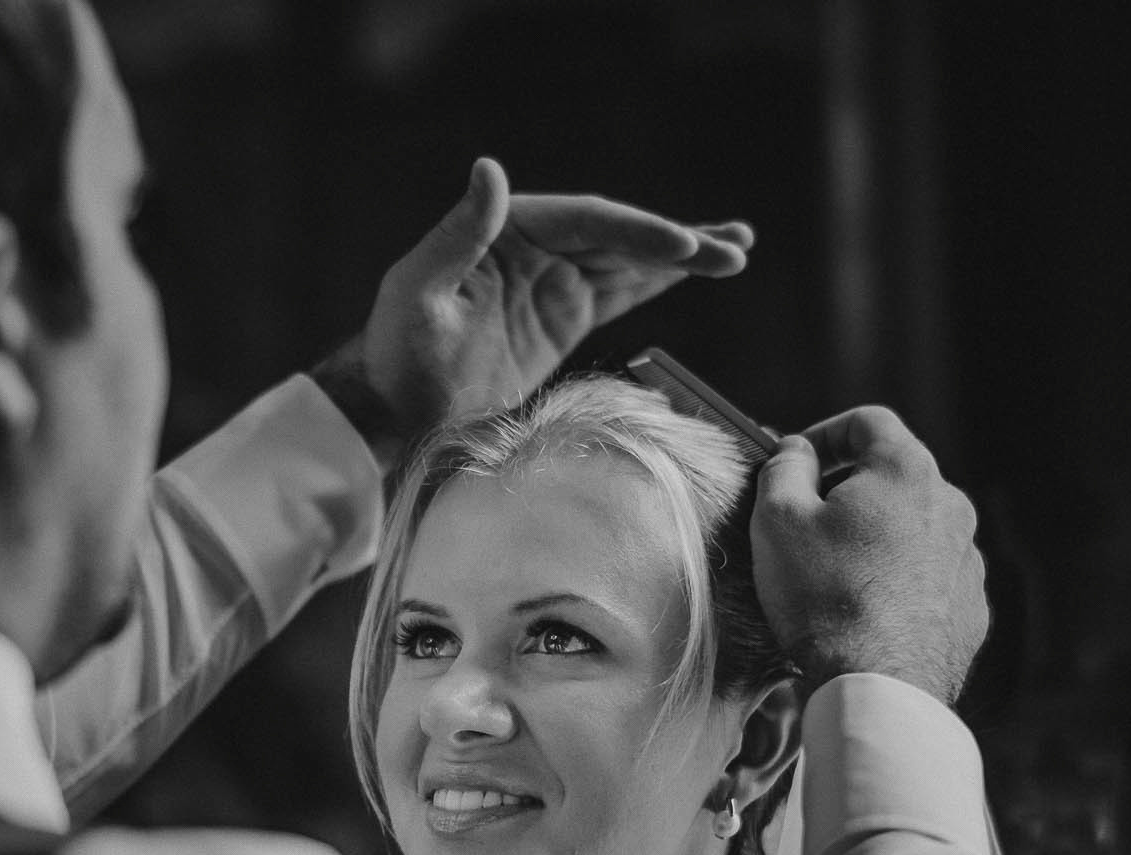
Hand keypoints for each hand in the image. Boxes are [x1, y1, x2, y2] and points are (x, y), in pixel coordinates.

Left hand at [314, 157, 752, 464]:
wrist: (393, 410)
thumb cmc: (397, 353)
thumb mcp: (419, 293)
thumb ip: (457, 234)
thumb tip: (490, 168)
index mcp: (507, 230)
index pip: (588, 220)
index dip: (638, 231)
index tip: (684, 246)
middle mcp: (535, 247)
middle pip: (620, 236)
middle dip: (679, 243)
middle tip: (734, 252)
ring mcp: (551, 282)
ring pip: (629, 261)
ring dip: (683, 257)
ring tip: (738, 252)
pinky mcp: (561, 319)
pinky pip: (621, 292)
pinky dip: (660, 281)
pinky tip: (699, 269)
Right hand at [751, 407, 988, 704]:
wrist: (878, 684)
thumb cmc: (825, 597)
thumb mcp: (777, 520)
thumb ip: (783, 469)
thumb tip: (795, 452)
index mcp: (907, 471)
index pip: (868, 422)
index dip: (824, 433)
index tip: (796, 463)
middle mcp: (951, 506)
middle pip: (893, 476)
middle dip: (846, 492)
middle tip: (804, 526)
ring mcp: (967, 559)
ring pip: (912, 529)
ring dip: (873, 539)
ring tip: (832, 576)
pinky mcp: (970, 606)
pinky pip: (929, 576)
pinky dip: (897, 580)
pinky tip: (862, 610)